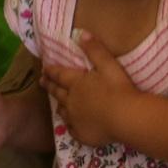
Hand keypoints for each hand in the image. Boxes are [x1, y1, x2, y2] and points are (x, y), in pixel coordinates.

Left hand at [40, 30, 137, 146]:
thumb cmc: (118, 88)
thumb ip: (95, 49)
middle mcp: (71, 100)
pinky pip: (71, 128)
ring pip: (62, 110)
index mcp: (77, 82)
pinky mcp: (81, 134)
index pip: (60, 75)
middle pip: (57, 92)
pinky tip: (70, 124)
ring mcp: (75, 119)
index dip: (51, 71)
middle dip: (49, 86)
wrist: (125, 118)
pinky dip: (69, 124)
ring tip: (56, 103)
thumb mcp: (108, 64)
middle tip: (42, 82)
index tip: (44, 69)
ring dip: (59, 104)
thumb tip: (81, 33)